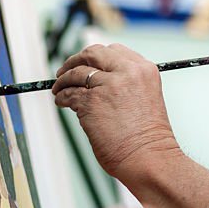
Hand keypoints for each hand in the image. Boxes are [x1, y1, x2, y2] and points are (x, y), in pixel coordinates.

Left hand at [53, 44, 181, 179]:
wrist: (149, 157)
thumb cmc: (148, 136)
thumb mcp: (146, 97)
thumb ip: (127, 83)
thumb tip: (99, 78)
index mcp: (145, 70)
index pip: (114, 50)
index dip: (96, 56)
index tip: (87, 63)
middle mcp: (128, 72)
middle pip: (93, 54)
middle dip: (75, 60)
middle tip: (65, 70)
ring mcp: (108, 85)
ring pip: (76, 73)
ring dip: (63, 80)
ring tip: (59, 90)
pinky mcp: (91, 101)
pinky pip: (69, 93)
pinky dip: (62, 97)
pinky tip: (62, 102)